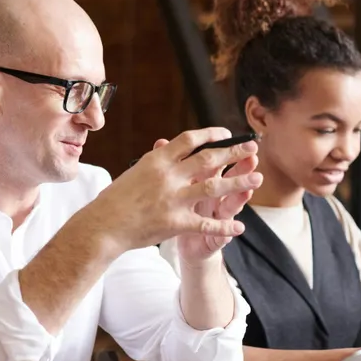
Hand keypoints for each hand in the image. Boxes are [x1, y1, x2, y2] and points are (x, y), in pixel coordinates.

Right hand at [87, 128, 262, 254]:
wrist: (102, 226)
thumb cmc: (115, 200)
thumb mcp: (135, 171)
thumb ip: (156, 161)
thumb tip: (167, 147)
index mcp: (157, 160)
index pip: (190, 139)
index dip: (212, 134)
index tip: (226, 134)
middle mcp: (168, 176)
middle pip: (209, 159)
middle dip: (234, 152)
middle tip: (252, 147)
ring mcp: (173, 199)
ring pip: (214, 188)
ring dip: (239, 182)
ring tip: (257, 179)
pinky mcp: (175, 222)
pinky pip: (206, 224)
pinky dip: (224, 227)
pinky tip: (239, 227)